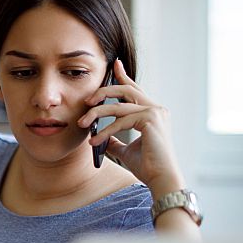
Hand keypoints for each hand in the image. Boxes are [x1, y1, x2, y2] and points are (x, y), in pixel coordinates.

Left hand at [79, 59, 184, 196]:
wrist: (160, 178)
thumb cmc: (147, 166)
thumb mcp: (125, 150)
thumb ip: (115, 141)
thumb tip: (101, 138)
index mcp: (152, 112)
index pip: (135, 89)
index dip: (123, 75)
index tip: (115, 64)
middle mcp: (156, 109)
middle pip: (125, 90)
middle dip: (102, 92)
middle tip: (86, 101)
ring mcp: (155, 112)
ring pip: (118, 105)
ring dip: (96, 114)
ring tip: (82, 124)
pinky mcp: (151, 120)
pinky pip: (120, 121)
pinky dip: (105, 131)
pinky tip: (94, 141)